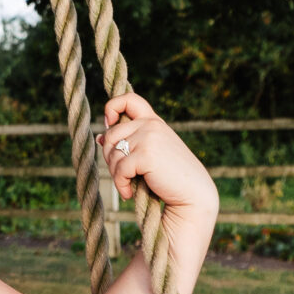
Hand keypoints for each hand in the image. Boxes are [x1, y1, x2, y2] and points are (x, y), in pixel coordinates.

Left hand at [99, 94, 216, 216]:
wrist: (194, 194)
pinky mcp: (146, 155)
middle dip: (109, 156)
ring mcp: (149, 138)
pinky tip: (128, 194)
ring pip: (112, 154)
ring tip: (127, 184)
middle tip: (120, 173)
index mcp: (154, 121)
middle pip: (111, 134)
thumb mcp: (150, 152)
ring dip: (115, 174)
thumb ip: (130, 141)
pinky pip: (119, 170)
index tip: (109, 124)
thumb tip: (100, 137)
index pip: (129, 99)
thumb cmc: (171, 176)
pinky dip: (120, 185)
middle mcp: (151, 125)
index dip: (112, 107)